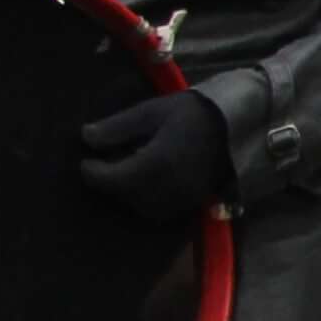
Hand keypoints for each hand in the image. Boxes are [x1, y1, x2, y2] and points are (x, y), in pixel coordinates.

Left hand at [75, 90, 233, 220]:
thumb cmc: (191, 112)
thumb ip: (118, 127)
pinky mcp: (193, 202)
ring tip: (129, 170)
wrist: (236, 123)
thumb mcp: (151, 112)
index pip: (111, 179)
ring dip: (130, 192)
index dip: (92, 171)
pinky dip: (148, 198)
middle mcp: (166, 188)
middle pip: (125, 195)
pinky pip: (161, 208)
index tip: (84, 160)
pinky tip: (150, 178)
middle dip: (112, 181)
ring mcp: (181, 198)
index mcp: (153, 164)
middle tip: (107, 162)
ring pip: (142, 206)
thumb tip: (86, 137)